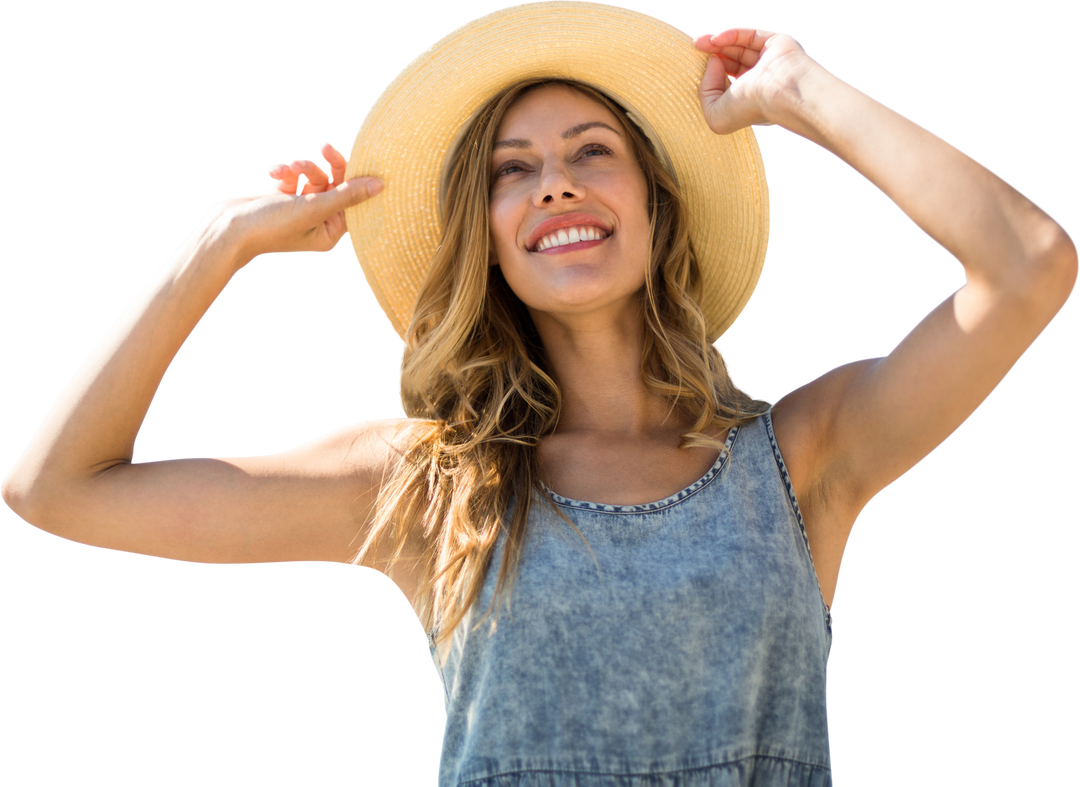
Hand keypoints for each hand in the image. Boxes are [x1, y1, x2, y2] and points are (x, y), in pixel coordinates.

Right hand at [219, 139, 382, 260]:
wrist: (225, 229)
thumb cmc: (272, 225)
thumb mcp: (314, 207)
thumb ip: (348, 195)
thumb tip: (381, 185)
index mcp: (330, 232)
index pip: (353, 200)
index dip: (352, 177)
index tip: (347, 158)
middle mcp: (318, 222)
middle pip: (335, 184)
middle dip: (325, 166)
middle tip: (323, 147)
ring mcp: (299, 209)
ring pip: (313, 176)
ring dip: (301, 167)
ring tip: (288, 167)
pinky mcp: (282, 197)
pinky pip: (293, 176)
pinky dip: (283, 171)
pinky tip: (272, 173)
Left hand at [693, 26, 817, 135]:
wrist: (779, 92)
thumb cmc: (748, 108)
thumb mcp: (714, 114)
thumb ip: (705, 91)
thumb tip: (713, 61)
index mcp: (750, 98)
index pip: (729, 81)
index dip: (712, 73)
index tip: (696, 67)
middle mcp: (762, 79)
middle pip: (733, 60)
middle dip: (713, 53)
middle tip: (695, 46)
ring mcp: (771, 59)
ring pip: (740, 45)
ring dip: (718, 41)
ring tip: (698, 41)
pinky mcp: (777, 41)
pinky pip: (750, 33)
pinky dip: (731, 34)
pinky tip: (714, 39)